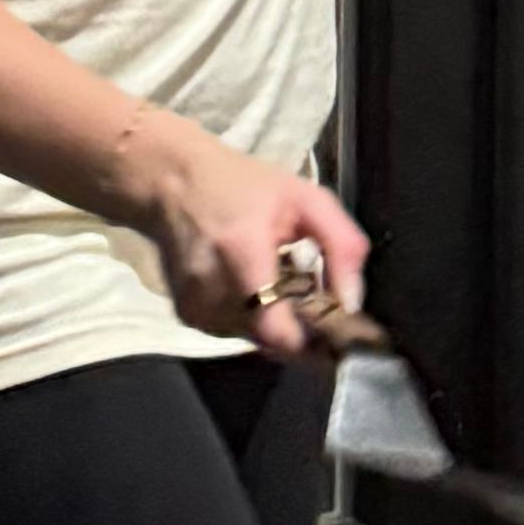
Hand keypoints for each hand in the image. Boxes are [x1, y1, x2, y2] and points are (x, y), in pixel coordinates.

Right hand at [139, 128, 373, 342]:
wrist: (171, 183)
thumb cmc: (243, 185)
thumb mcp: (307, 198)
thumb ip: (342, 246)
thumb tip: (352, 303)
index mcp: (242, 253)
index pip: (279, 331)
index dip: (315, 341)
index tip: (340, 332)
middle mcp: (212, 290)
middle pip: (275, 338)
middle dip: (302, 324)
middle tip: (312, 291)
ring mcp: (195, 308)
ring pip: (258, 340)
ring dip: (277, 318)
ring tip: (275, 277)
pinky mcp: (187, 317)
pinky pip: (237, 332)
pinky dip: (253, 315)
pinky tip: (249, 282)